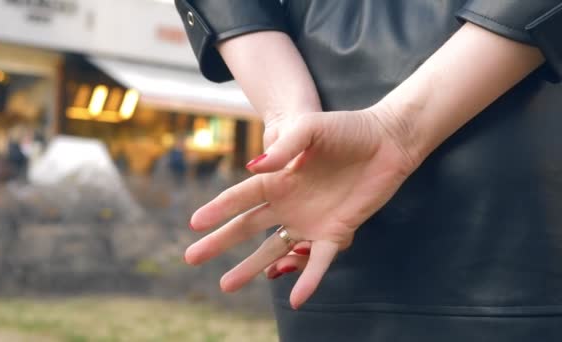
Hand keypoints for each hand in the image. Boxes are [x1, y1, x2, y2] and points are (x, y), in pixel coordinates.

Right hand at [185, 106, 417, 308]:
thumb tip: (253, 167)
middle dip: (219, 241)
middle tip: (191, 257)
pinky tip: (295, 299)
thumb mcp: (311, 129)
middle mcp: (289, 202)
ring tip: (226, 285)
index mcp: (279, 178)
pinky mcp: (336, 232)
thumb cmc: (346, 129)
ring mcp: (310, 220)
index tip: (193, 223)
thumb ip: (283, 148)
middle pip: (247, 227)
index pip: (241, 197)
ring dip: (252, 268)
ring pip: (275, 250)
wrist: (386, 142)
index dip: (217, 209)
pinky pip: (319, 261)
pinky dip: (308, 280)